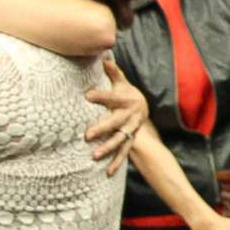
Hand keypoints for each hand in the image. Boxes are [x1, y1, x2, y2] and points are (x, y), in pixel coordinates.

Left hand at [83, 57, 147, 175]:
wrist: (143, 108)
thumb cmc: (126, 94)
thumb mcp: (122, 82)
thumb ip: (113, 72)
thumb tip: (103, 56)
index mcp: (125, 101)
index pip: (111, 98)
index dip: (100, 96)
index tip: (87, 95)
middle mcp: (128, 117)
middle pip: (114, 123)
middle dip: (101, 129)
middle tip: (86, 135)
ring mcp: (130, 130)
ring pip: (119, 140)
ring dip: (107, 148)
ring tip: (94, 156)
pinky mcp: (129, 140)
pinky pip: (123, 153)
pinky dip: (116, 163)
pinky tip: (107, 173)